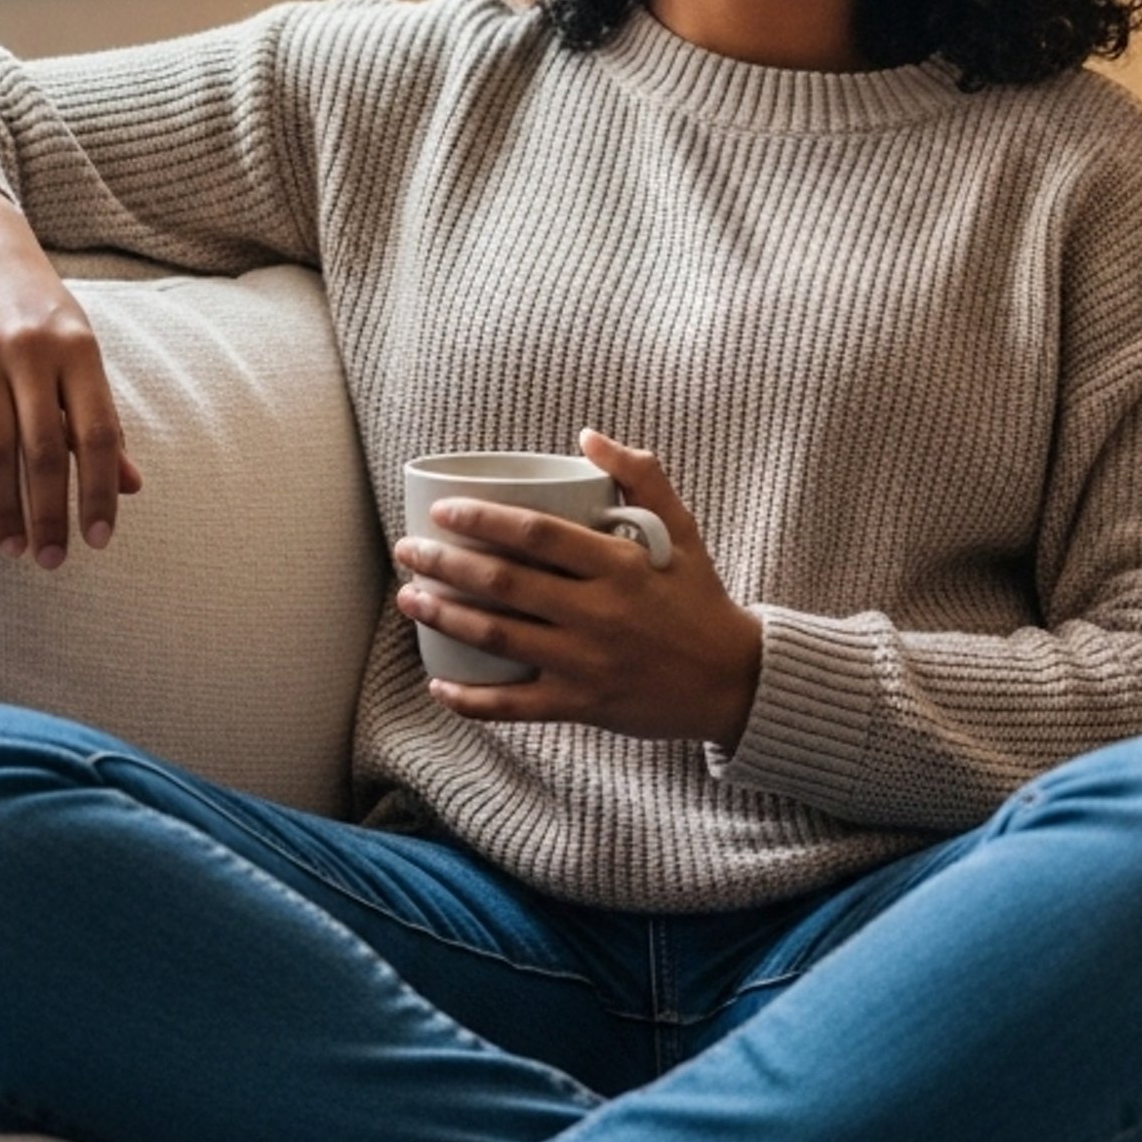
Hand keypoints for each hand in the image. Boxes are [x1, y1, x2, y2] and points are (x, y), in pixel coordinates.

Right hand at [0, 178, 141, 568]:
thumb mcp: (77, 345)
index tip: (100, 540)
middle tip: (50, 560)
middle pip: (45, 450)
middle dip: (50, 513)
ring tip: (11, 545)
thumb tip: (131, 484)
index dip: (102, 493)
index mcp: (79, 349)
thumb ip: (98, 414)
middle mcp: (31, 350)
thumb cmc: (34, 300)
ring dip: (2, 505)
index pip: (99, 435)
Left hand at [393, 429, 762, 745]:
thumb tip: (588, 435)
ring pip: (498, 639)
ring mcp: (587, 662)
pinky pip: (515, 706)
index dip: (482, 520)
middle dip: (444, 566)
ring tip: (409, 600)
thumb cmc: (700, 599)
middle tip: (408, 552)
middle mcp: (600, 613)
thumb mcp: (681, 532)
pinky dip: (471, 699)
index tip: (443, 511)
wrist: (734, 681)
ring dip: (445, 618)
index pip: (536, 535)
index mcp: (620, 565)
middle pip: (504, 585)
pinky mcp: (582, 704)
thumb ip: (642, 478)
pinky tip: (438, 683)